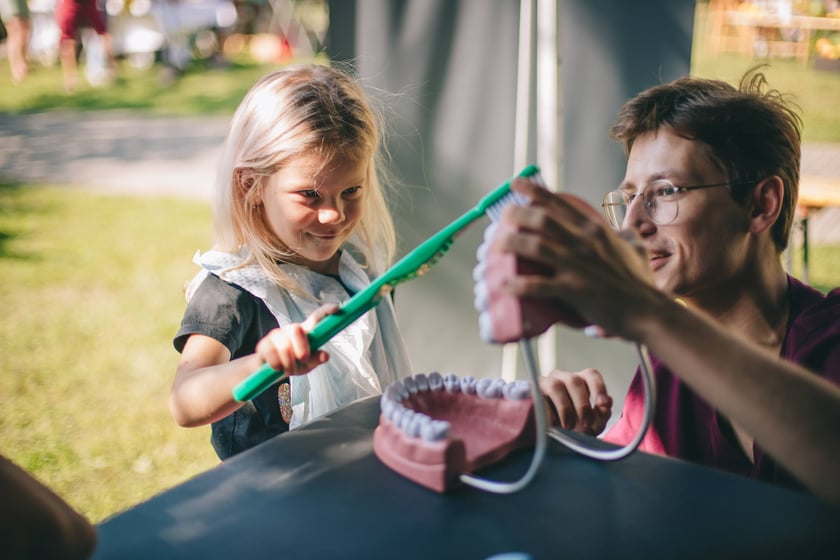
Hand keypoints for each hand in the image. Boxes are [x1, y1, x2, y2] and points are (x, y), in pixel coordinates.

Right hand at [255, 303, 338, 374]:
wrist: (268, 371)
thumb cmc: (292, 364)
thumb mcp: (306, 365)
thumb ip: (316, 359)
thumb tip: (325, 355)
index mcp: (305, 332)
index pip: (316, 318)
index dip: (326, 311)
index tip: (336, 307)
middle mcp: (290, 330)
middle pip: (296, 329)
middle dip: (301, 348)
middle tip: (302, 360)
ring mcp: (276, 335)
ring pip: (284, 346)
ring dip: (289, 363)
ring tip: (289, 369)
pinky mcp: (263, 343)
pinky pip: (271, 353)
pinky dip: (277, 365)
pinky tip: (277, 367)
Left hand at [492, 177, 656, 339]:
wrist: (648, 312)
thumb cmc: (641, 283)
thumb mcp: (637, 249)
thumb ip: (629, 232)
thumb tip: (633, 216)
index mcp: (595, 231)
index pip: (561, 204)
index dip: (535, 191)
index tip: (515, 184)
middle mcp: (584, 243)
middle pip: (542, 220)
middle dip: (516, 214)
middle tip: (501, 217)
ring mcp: (578, 266)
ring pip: (535, 246)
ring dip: (511, 244)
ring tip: (495, 246)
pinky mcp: (574, 290)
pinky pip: (539, 285)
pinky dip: (518, 285)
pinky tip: (503, 285)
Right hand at [539, 368, 612, 434]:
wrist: (545, 436)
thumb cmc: (572, 427)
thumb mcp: (591, 425)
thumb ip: (601, 414)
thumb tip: (607, 403)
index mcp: (579, 380)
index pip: (591, 375)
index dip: (599, 388)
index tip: (603, 405)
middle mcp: (562, 378)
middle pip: (574, 380)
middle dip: (583, 403)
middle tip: (586, 423)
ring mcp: (544, 383)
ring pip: (556, 386)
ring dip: (565, 408)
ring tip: (569, 426)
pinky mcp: (530, 393)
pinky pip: (539, 398)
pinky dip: (548, 412)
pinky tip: (553, 424)